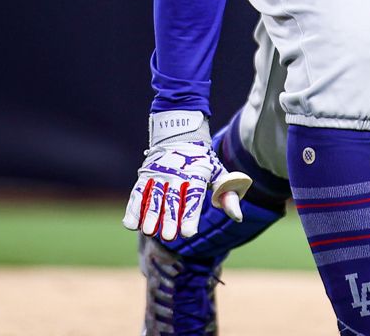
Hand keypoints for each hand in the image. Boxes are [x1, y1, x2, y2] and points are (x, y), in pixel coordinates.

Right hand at [122, 110, 251, 241]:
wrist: (180, 133)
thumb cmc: (201, 160)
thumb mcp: (217, 172)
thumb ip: (226, 194)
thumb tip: (238, 217)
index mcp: (196, 174)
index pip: (193, 197)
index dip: (190, 215)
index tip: (189, 232)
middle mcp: (177, 175)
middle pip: (172, 199)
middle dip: (169, 218)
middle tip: (168, 236)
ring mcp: (159, 174)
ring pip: (154, 197)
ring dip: (150, 215)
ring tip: (149, 231)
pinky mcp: (146, 175)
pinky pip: (138, 192)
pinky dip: (133, 207)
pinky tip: (131, 224)